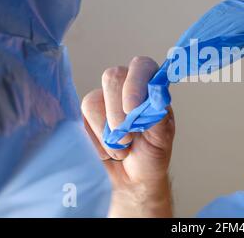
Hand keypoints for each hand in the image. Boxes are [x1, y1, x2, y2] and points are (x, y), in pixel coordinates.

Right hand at [81, 56, 174, 216]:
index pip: (142, 65)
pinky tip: (108, 150)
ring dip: (108, 132)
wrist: (132, 179)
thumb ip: (158, 115)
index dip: (135, 83)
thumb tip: (156, 94)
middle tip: (129, 137)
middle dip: (118, 112)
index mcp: (150, 86)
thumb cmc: (151, 154)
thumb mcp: (162, 138)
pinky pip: (81, 120)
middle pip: (112, 76)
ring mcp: (104, 99)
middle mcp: (126, 87)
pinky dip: (96, 140)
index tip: (133, 109)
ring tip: (123, 148)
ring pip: (93, 100)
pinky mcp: (86, 116)